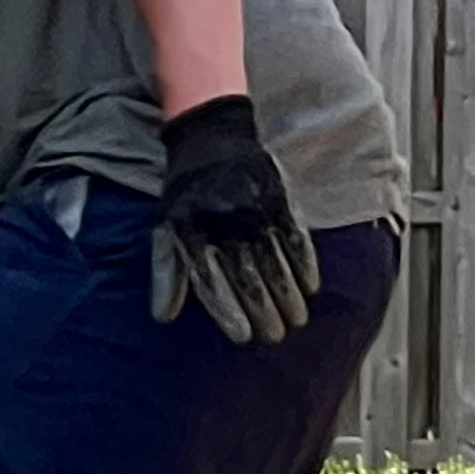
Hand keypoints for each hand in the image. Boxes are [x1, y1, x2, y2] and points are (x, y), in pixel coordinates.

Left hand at [152, 96, 319, 345]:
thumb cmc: (188, 195)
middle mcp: (223, 222)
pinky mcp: (279, 199)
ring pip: (275, 264)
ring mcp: (253, 210)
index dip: (228, 312)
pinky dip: (306, 266)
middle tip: (274, 335)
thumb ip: (168, 272)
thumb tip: (163, 316)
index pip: (211, 281)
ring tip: (296, 320)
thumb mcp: (168, 227)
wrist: (211, 137)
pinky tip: (311, 288)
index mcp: (192, 231)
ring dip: (289, 298)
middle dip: (264, 313)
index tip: (243, 336)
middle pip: (248, 278)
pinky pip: (297, 239)